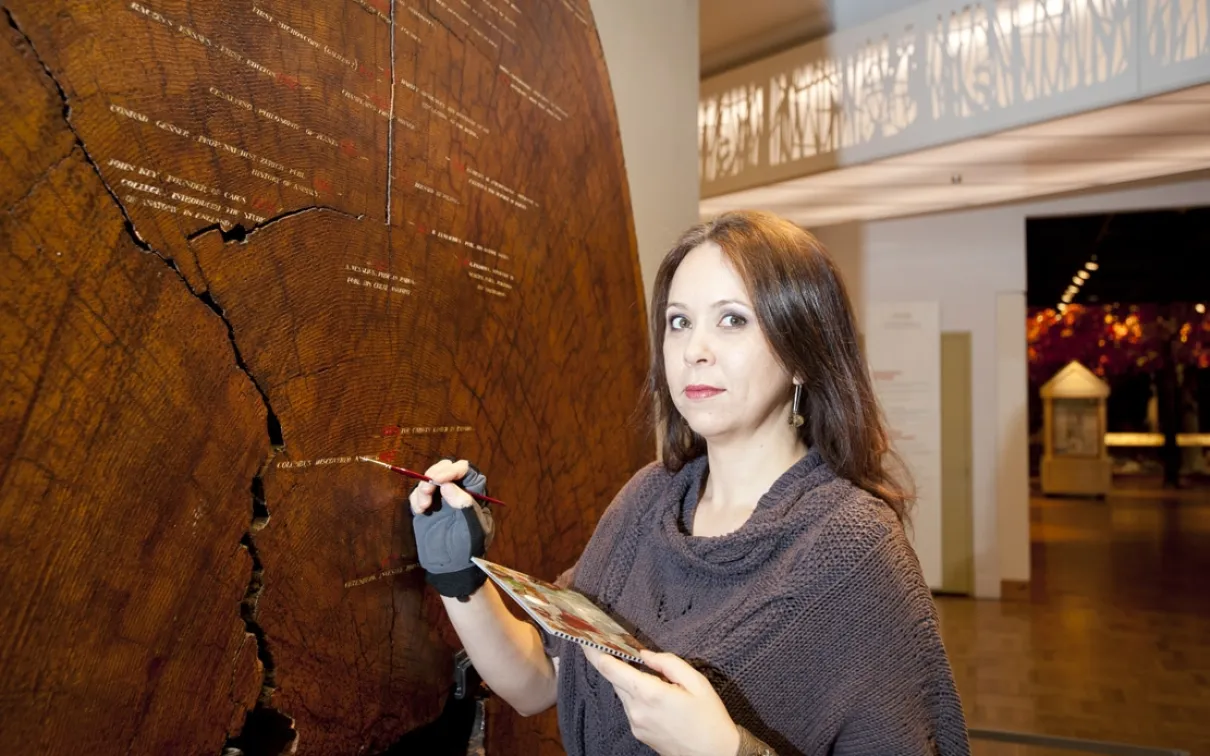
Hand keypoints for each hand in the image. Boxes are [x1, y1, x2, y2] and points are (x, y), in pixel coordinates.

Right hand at [408, 459, 493, 599]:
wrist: (453, 567)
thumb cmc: (469, 548)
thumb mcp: (474, 529)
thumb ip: (465, 507)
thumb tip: (448, 486)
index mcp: (474, 493)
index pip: (465, 471)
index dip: (453, 470)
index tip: (440, 480)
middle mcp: (458, 491)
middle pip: (446, 468)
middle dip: (435, 473)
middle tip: (429, 485)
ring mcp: (441, 498)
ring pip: (430, 479)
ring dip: (424, 486)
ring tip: (424, 504)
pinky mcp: (426, 507)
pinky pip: (418, 494)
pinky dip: (416, 498)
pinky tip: (421, 511)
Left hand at [583, 647, 739, 755]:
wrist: (714, 755)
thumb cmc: (709, 718)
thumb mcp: (697, 682)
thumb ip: (668, 663)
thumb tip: (644, 655)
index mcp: (649, 693)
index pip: (610, 668)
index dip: (594, 652)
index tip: (586, 639)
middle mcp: (636, 710)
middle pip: (615, 679)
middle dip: (617, 663)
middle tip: (622, 648)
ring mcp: (635, 723)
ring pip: (623, 693)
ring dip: (630, 681)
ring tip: (654, 678)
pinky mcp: (639, 732)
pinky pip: (630, 706)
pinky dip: (637, 695)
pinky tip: (657, 697)